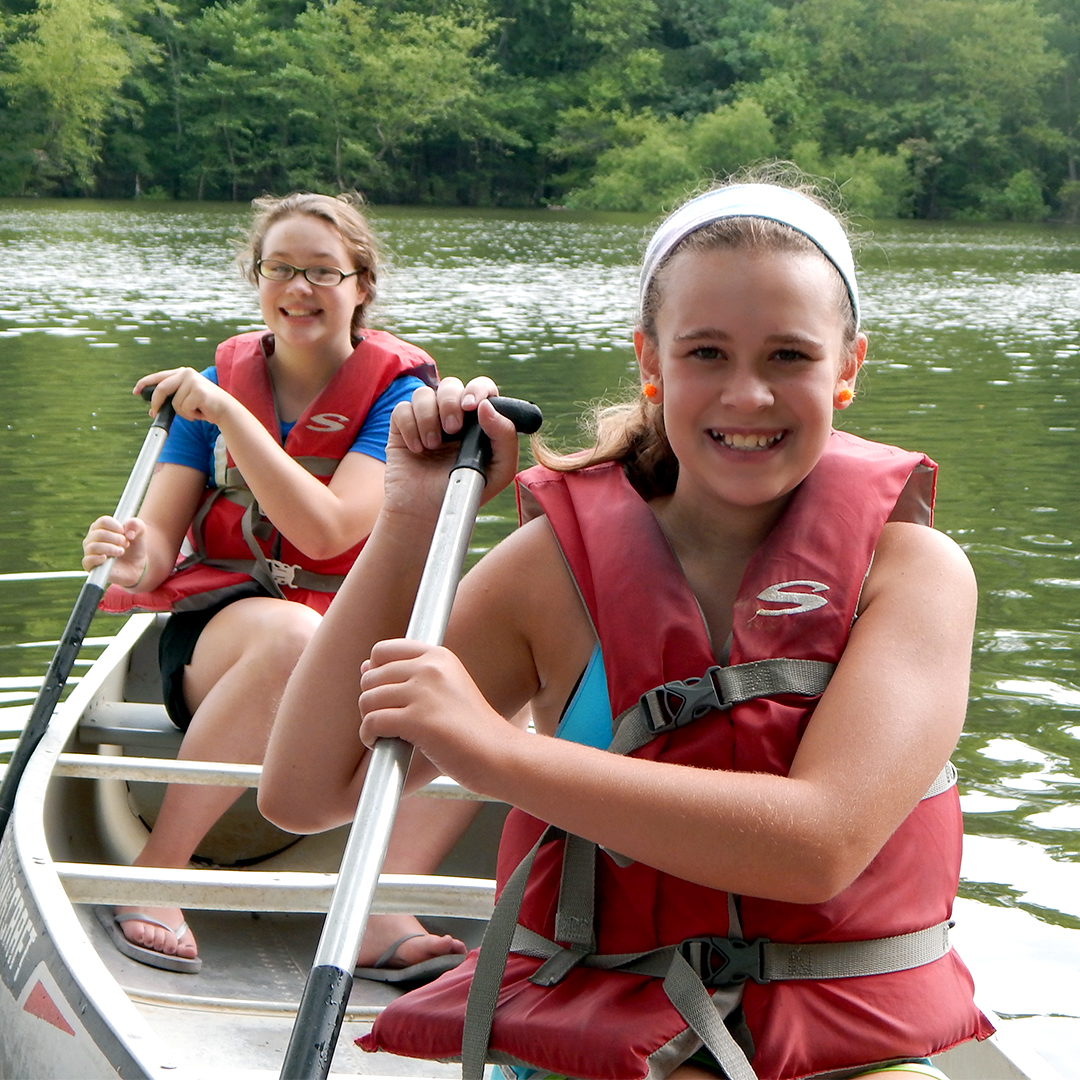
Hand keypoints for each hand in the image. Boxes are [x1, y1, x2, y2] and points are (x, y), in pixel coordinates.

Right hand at [81, 515, 147, 587]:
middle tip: (126, 544)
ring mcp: (89, 551)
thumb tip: (128, 531)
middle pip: (99, 534)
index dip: (116, 526)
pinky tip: (106, 558)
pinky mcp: (90, 565)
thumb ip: (136, 525)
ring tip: (121, 551)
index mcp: (101, 527)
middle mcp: (92, 538)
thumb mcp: (140, 532)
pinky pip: (87, 560)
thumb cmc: (134, 546)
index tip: (124, 532)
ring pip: (94, 547)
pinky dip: (97, 558)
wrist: (136, 565)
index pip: (103, 521)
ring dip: (110, 549)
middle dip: (116, 539)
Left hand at [135, 368, 232, 425]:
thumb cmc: (205, 406)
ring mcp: (193, 381)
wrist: (226, 410)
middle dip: (156, 403)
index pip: (159, 377)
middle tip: (154, 412)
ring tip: (195, 411)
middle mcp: (186, 373)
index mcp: (182, 373)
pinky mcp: (198, 391)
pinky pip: (184, 408)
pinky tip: (201, 412)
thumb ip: (170, 400)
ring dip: (183, 413)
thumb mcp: (185, 400)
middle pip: (162, 389)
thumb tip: (153, 411)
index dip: (145, 384)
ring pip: (174, 403)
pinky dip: (191, 415)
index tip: (136, 391)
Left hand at [358, 638, 511, 791]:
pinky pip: (372, 722)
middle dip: (371, 701)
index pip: (383, 650)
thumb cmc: (472, 728)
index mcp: (438, 656)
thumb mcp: (447, 688)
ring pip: (368, 700)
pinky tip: (380, 744)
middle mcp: (430, 668)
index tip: (386, 694)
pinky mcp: (418, 720)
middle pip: (371, 677)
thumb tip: (365, 666)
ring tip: (384, 734)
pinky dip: (369, 736)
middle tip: (387, 720)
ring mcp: (424, 693)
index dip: (376, 673)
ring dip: (369, 720)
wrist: (498, 754)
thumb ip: (409, 675)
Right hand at [383, 382, 519, 516]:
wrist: (430, 512)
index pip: (482, 387)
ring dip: (428, 418)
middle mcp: (452, 414)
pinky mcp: (402, 426)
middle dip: (451, 402)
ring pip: (424, 393)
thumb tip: (487, 407)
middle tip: (452, 429)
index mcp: (478, 420)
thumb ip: (505, 438)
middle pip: (451, 385)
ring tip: (432, 446)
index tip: (473, 406)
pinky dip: (410, 427)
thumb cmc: (467, 491)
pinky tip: (417, 449)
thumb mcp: (499, 471)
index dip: (478, 389)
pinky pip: (403, 409)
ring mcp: (426, 418)